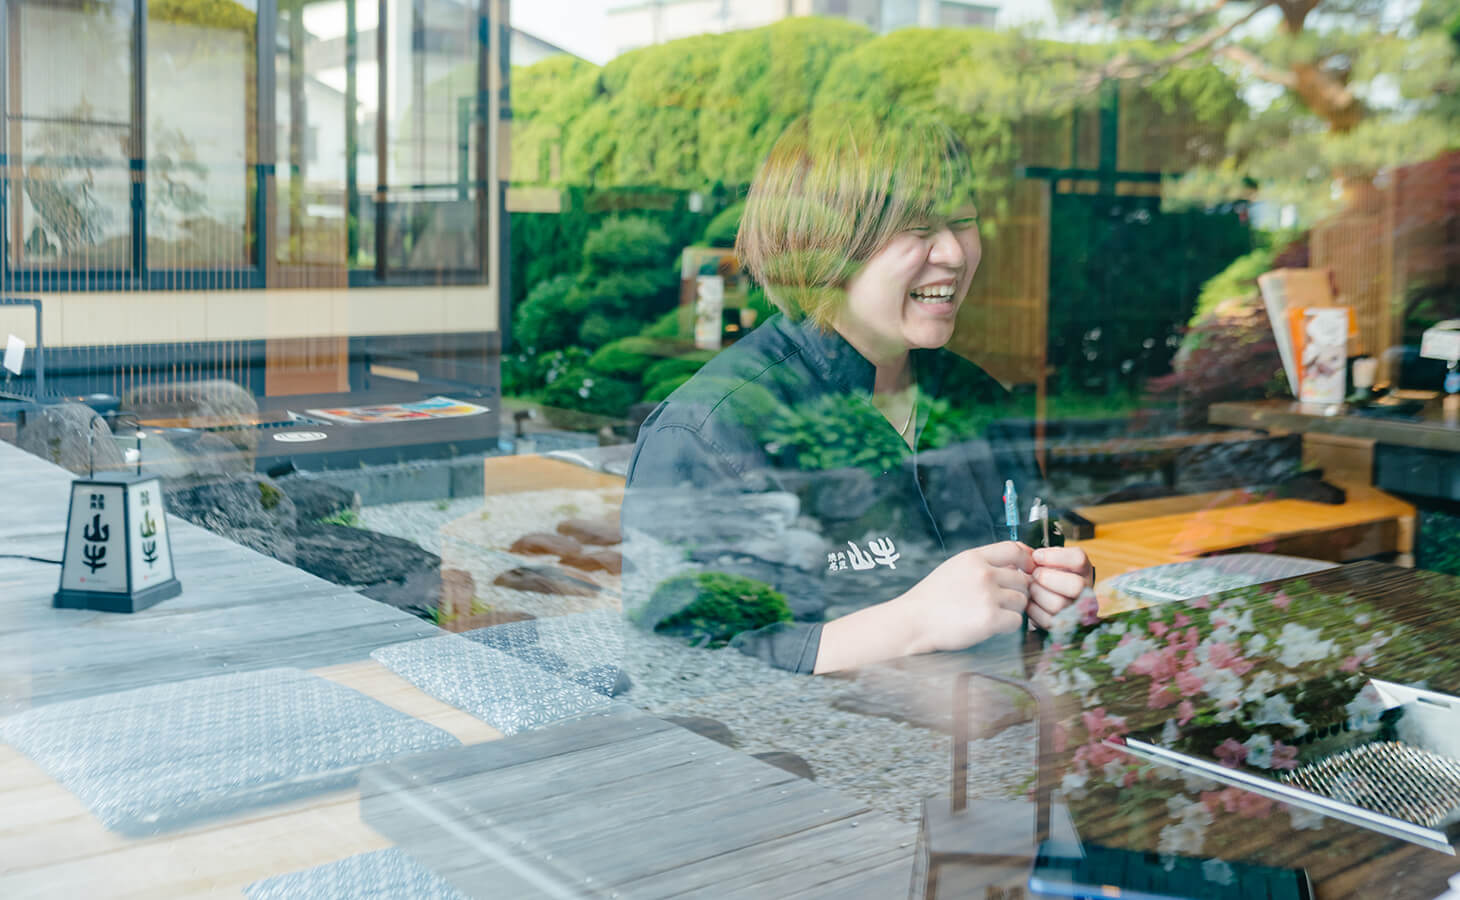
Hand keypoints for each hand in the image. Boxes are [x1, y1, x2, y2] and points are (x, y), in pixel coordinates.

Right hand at [895, 541, 1033, 653]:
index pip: (1013, 549)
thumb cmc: (932, 598)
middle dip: (1017, 591)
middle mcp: (983, 573)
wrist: (913, 622)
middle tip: (1002, 602)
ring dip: (1013, 610)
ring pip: (1022, 601)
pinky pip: (1017, 621)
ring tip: (992, 614)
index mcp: (973, 558)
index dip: (1026, 560)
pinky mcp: (990, 618)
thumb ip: (981, 564)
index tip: (1027, 570)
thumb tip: (1014, 563)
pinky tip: (991, 625)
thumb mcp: (954, 568)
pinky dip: (1008, 626)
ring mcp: (987, 596)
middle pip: (1022, 579)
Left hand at [1028, 545, 1093, 628]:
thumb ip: (1033, 554)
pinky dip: (1033, 609)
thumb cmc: (1042, 576)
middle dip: (1047, 578)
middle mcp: (1085, 590)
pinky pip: (1047, 619)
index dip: (1055, 556)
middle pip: (1076, 585)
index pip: (1079, 559)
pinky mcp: (1063, 626)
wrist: (1039, 600)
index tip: (1037, 556)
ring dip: (1037, 593)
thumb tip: (1023, 554)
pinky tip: (1030, 601)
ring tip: (1030, 588)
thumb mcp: (1043, 561)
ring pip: (1059, 604)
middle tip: (1034, 575)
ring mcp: (1077, 610)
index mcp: (1082, 570)